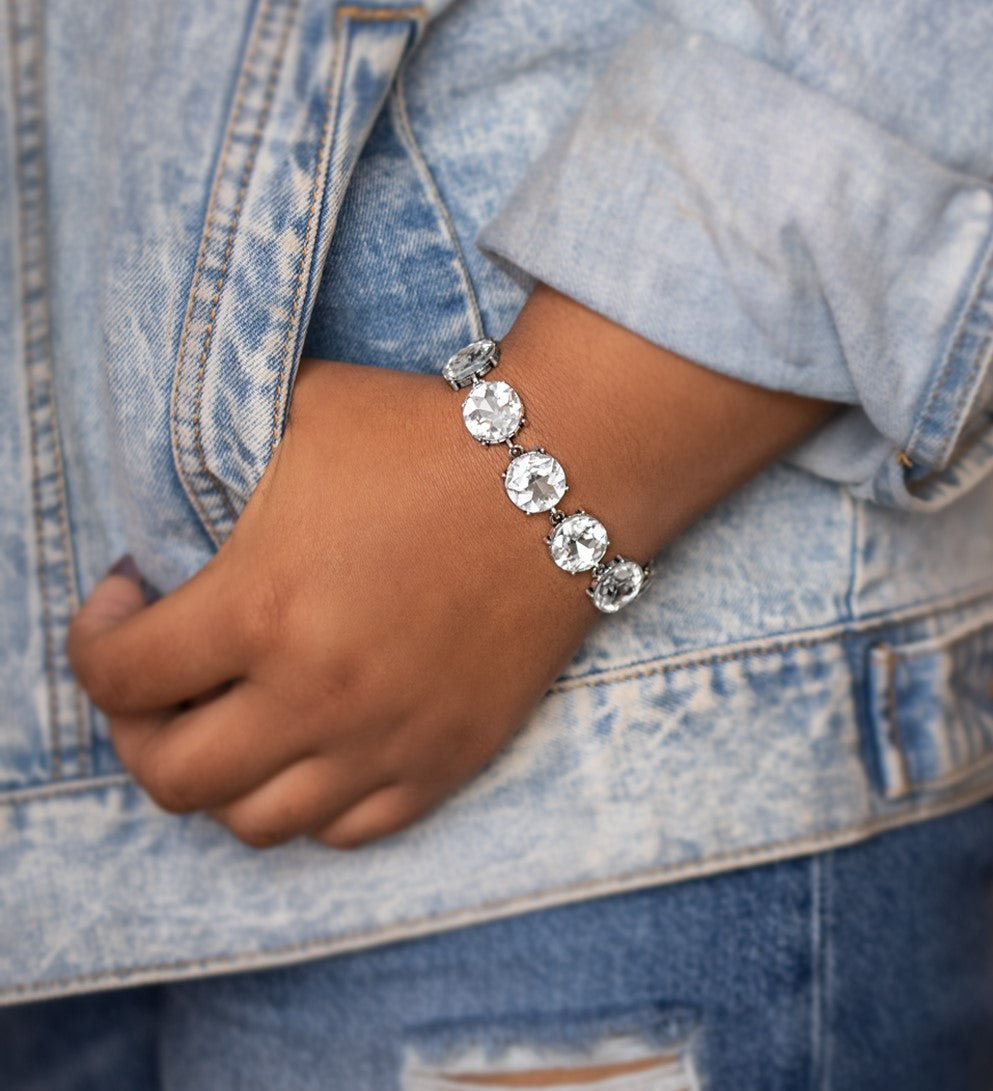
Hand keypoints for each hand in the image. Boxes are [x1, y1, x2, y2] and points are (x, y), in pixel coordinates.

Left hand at [67, 350, 601, 849]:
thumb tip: (165, 509)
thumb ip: (212, 470)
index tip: (122, 603)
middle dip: (138, 730)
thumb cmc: (429, 435)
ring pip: (256, 824)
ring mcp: (387, 740)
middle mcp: (318, 693)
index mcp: (263, 605)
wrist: (565, 471)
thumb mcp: (299, 418)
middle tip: (160, 682)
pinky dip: (310, 801)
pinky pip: (351, 830)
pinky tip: (314, 744)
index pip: (119, 675)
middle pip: (171, 776)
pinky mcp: (448, 759)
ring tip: (235, 721)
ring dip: (221, 777)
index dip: (93, 640)